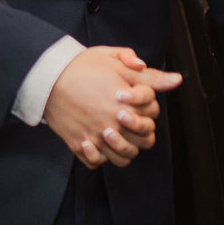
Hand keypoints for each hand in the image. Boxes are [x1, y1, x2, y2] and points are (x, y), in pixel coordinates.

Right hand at [42, 45, 179, 168]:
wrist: (47, 76)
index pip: (152, 117)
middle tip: (127, 118)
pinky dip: (100, 158)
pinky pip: (96, 163)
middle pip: (144, 142)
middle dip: (141, 130)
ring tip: (115, 134)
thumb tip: (176, 80)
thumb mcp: (116, 61)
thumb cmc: (82, 66)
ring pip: (123, 158)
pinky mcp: (78, 145)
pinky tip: (97, 143)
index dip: (147, 107)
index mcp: (126, 105)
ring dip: (124, 148)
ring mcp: (96, 137)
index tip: (130, 97)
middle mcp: (113, 125)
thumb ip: (148, 75)